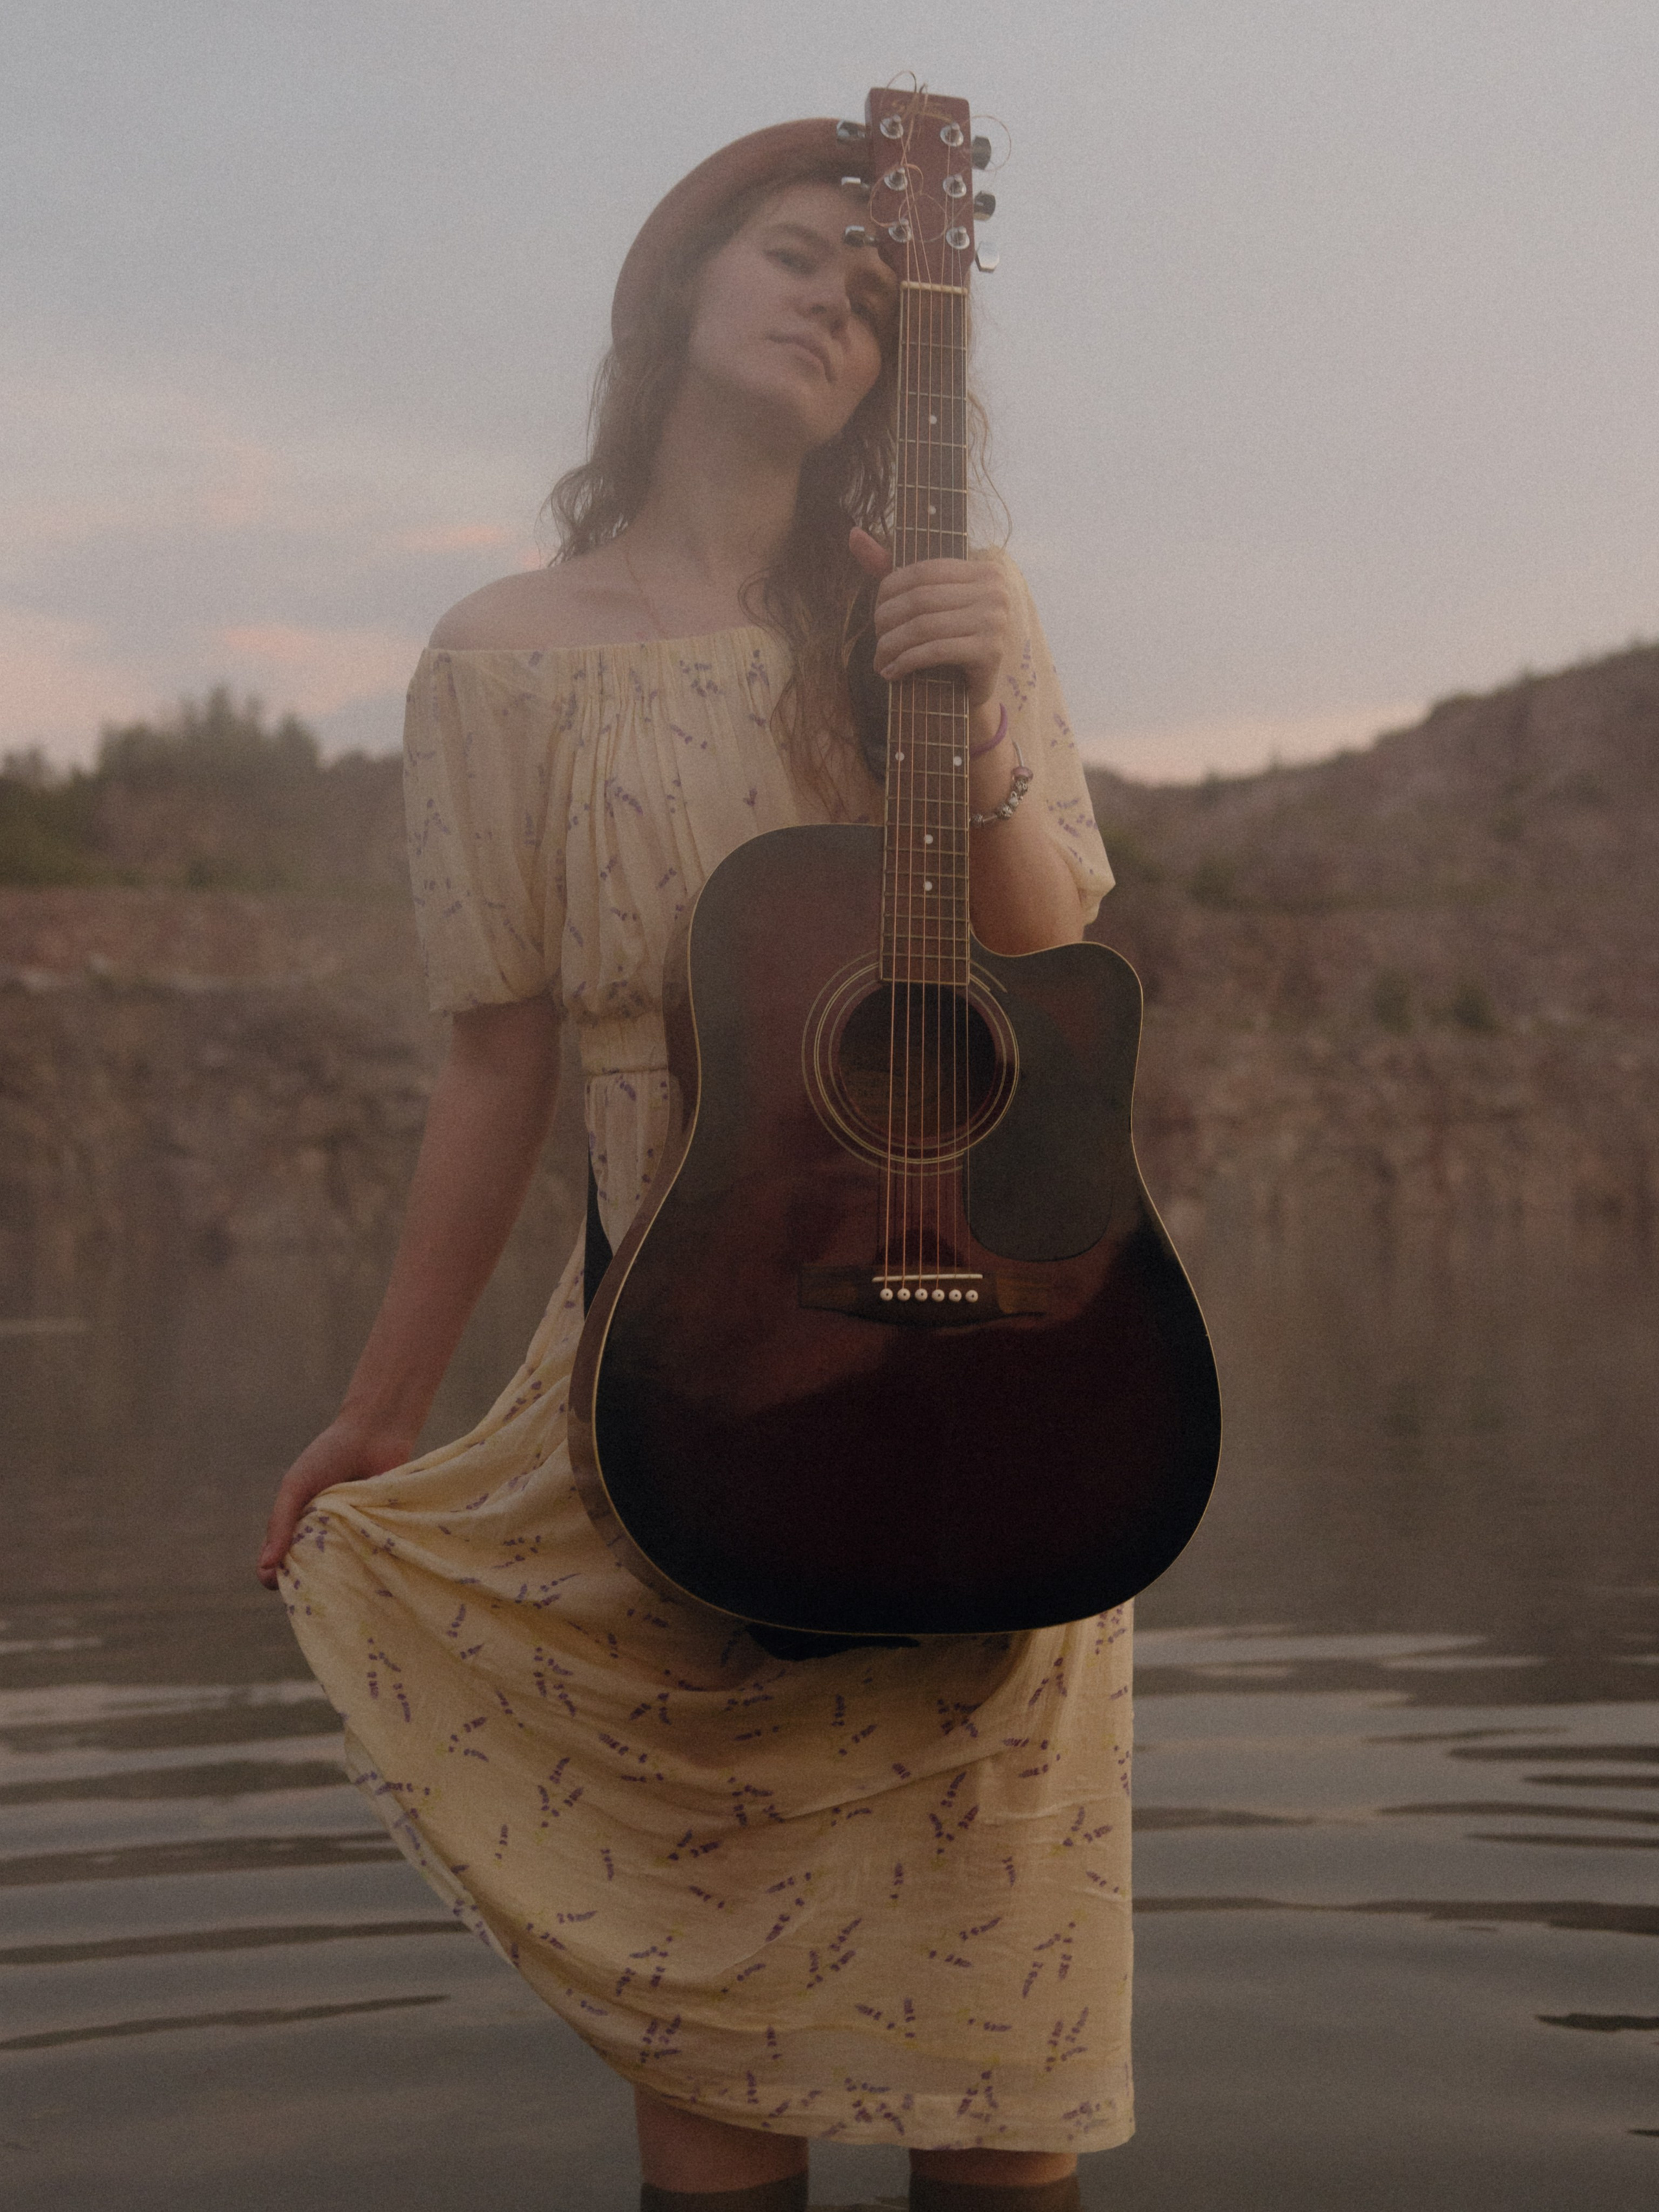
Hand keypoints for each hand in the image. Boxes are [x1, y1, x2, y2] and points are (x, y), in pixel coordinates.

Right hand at [256, 1417, 410, 1589]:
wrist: (375, 1432)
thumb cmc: (329, 1455)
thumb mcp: (296, 1485)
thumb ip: (280, 1521)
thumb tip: (266, 1567)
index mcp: (298, 1525)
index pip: (280, 1562)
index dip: (275, 1575)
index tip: (278, 1579)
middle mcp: (324, 1535)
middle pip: (311, 1571)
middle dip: (309, 1582)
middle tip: (313, 1583)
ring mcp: (352, 1535)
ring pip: (341, 1570)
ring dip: (340, 1577)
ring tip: (340, 1577)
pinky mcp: (379, 1532)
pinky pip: (371, 1557)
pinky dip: (368, 1563)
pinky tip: (367, 1568)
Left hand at [849, 528, 1008, 709]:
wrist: (976, 689)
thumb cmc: (948, 638)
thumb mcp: (924, 600)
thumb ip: (890, 566)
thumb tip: (853, 534)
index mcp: (983, 569)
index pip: (922, 571)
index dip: (889, 592)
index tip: (877, 617)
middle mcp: (994, 590)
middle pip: (920, 598)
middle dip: (888, 622)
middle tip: (877, 643)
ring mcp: (996, 620)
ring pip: (924, 626)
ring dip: (892, 646)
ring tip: (880, 661)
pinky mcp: (990, 652)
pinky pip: (935, 651)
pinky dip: (907, 662)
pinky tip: (893, 673)